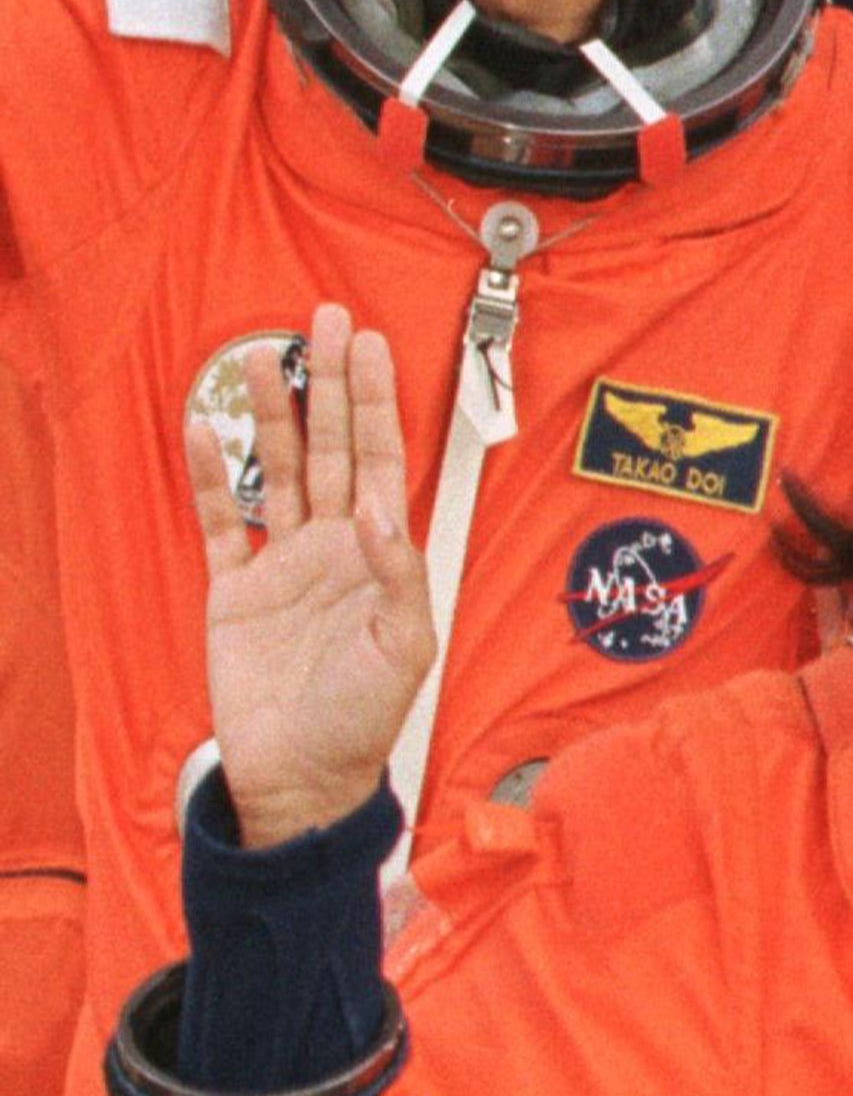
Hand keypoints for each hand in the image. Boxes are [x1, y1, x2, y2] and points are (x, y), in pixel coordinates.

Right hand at [186, 304, 433, 848]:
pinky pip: (221, 518)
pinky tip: (204, 426)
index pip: (379, 461)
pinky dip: (210, 473)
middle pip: (330, 447)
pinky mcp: (235, 589)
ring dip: (270, 414)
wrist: (302, 775)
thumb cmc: (364, 719)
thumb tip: (378, 508)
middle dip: (329, 384)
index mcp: (380, 557)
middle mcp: (333, 549)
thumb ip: (398, 572)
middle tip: (324, 320)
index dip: (374, 404)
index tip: (369, 346)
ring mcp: (283, 564)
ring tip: (259, 354)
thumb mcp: (405, 647)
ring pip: (276, 471)